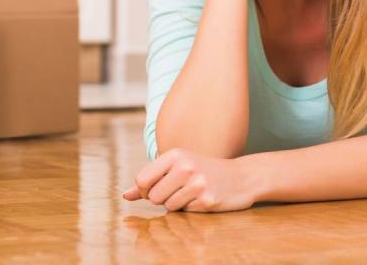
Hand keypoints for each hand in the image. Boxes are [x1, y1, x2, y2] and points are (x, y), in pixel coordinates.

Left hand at [122, 148, 258, 212]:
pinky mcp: (207, 200)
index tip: (157, 188)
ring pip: (168, 206)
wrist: (241, 177)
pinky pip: (185, 213)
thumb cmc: (204, 171)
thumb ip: (150, 180)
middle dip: (162, 199)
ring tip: (192, 194)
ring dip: (177, 205)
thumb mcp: (178, 167)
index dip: (145, 190)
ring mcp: (197, 183)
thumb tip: (125, 195)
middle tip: (178, 191)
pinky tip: (202, 199)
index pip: (142, 179)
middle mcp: (186, 166)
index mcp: (176, 155)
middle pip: (153, 197)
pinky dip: (191, 209)